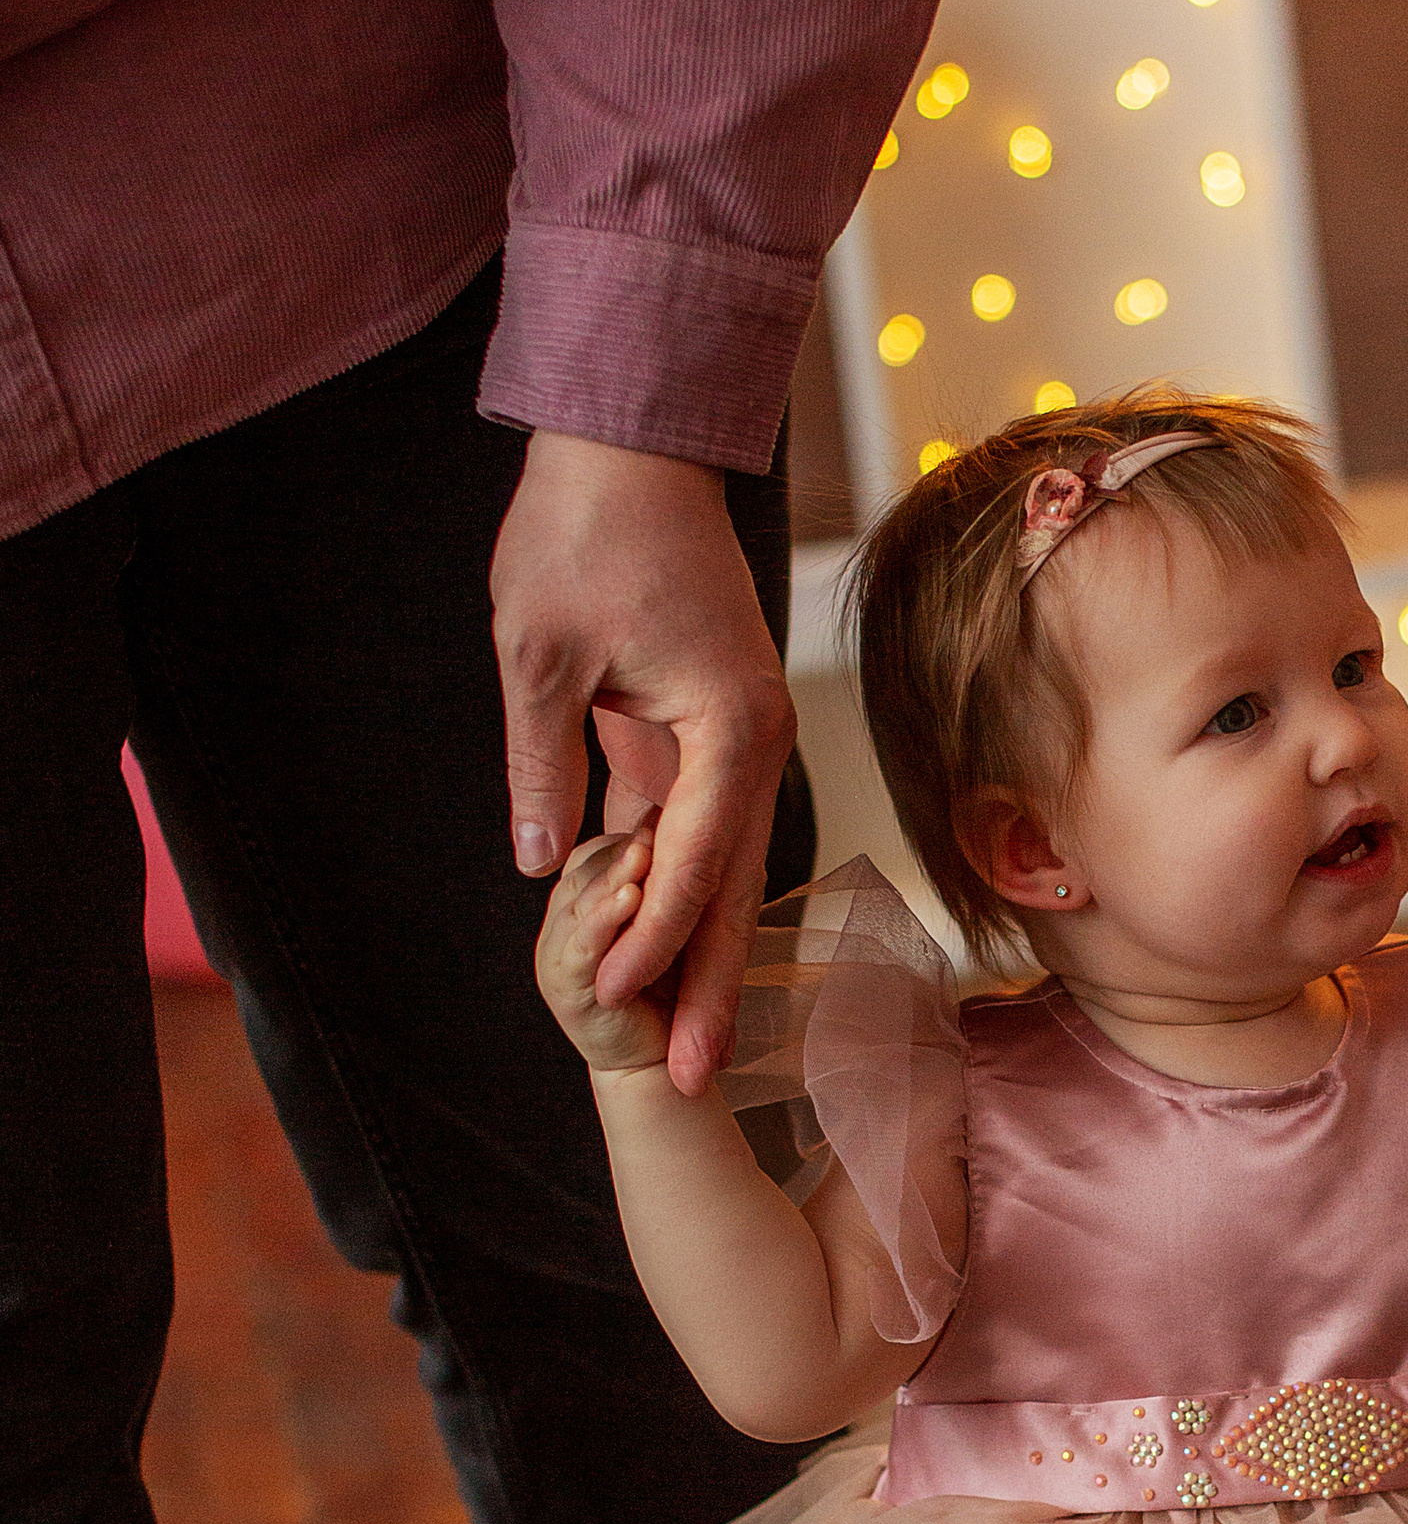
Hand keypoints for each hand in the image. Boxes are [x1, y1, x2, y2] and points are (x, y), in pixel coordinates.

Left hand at [491, 430, 795, 1096]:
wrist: (634, 443)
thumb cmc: (586, 529)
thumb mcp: (538, 652)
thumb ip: (541, 763)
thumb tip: (537, 865)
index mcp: (730, 725)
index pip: (693, 860)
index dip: (652, 940)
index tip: (611, 1005)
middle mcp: (756, 739)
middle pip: (731, 886)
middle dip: (706, 986)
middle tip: (688, 1079)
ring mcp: (741, 736)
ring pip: (723, 867)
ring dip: (699, 952)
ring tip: (684, 1040)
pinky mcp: (712, 727)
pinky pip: (703, 829)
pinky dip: (682, 893)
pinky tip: (662, 953)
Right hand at [536, 829, 673, 1074]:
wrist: (664, 1058)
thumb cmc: (674, 986)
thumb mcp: (673, 921)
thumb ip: (666, 881)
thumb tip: (681, 824)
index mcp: (586, 898)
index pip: (600, 852)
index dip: (630, 835)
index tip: (666, 815)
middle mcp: (564, 919)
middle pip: (588, 870)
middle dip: (623, 850)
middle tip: (656, 825)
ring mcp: (557, 949)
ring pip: (582, 901)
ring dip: (614, 877)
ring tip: (643, 856)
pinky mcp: (562, 982)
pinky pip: (583, 943)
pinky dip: (605, 919)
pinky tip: (630, 899)